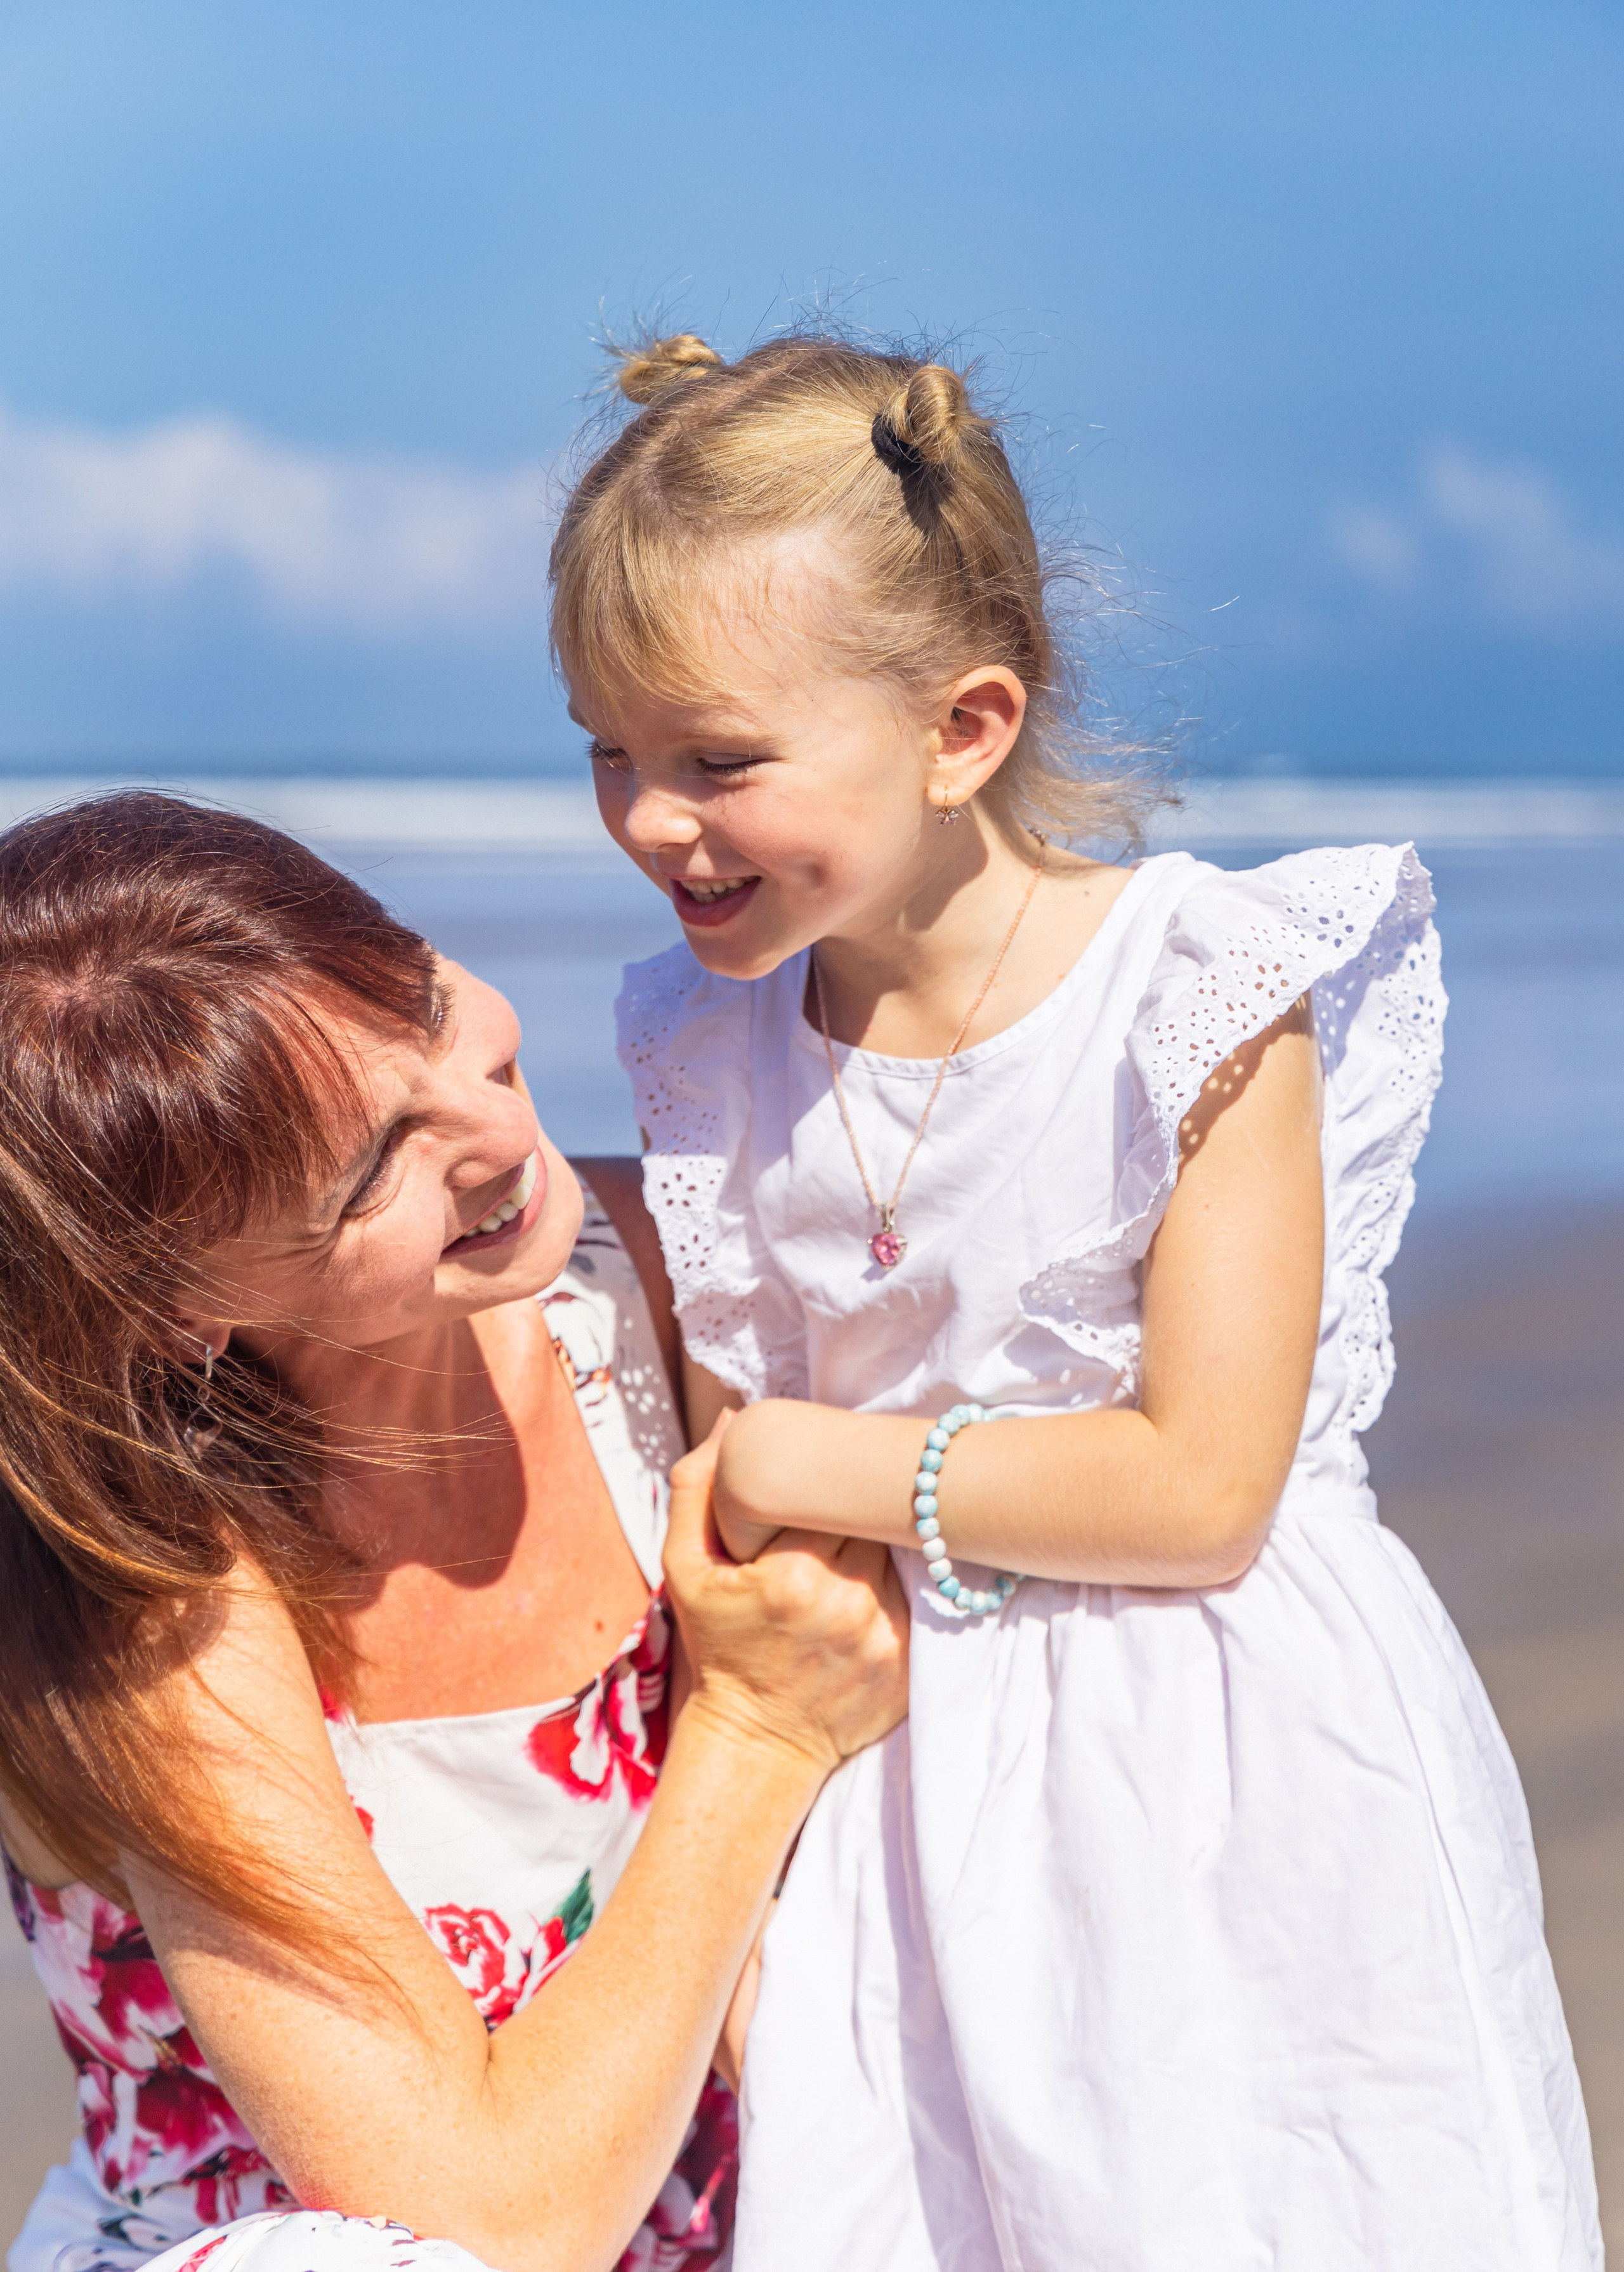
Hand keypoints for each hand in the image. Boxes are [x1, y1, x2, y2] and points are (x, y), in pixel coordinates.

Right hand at [663, 1417, 908, 1776]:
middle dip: (852, 1507)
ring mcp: (884, 1634)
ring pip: (895, 1552)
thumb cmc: (717, 1648)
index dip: (822, 1483)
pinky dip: (891, 1587)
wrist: (756, 1743)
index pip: (830, 1491)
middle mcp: (848, 1602)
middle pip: (870, 1516)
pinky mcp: (908, 1661)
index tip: (811, 1487)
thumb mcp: (684, 1568)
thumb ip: (698, 1487)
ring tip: (841, 1557)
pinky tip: (858, 1598)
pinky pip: (912, 1596)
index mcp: (794, 1573)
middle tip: (833, 1512)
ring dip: (874, 1544)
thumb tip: (734, 1419)